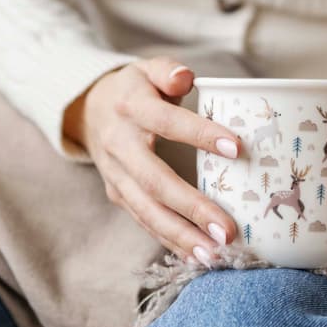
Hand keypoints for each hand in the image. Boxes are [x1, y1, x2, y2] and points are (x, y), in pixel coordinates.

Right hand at [64, 56, 240, 264]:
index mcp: (130, 108)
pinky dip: (170, 242)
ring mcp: (115, 175)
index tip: (237, 148)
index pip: (165, 122)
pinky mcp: (117, 194)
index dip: (199, 134)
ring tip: (215, 254)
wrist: (89, 110)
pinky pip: (144, 221)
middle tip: (227, 230)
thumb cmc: (135, 89)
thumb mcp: (147, 69)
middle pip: (153, 181)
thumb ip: (167, 70)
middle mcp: (118, 145)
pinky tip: (197, 258)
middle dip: (191, 208)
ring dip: (181, 236)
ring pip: (146, 210)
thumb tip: (185, 77)